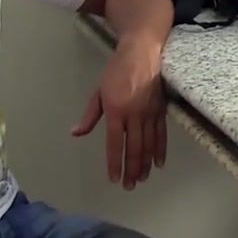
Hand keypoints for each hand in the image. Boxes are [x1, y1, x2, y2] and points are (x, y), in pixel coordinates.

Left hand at [71, 34, 167, 188]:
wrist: (142, 52)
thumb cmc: (116, 70)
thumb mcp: (98, 91)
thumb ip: (90, 115)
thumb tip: (76, 134)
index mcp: (116, 110)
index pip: (115, 143)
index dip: (115, 163)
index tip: (113, 178)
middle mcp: (134, 115)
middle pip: (134, 148)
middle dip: (131, 169)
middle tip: (129, 186)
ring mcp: (150, 113)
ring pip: (148, 145)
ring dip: (145, 164)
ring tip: (142, 179)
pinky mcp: (161, 110)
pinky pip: (161, 134)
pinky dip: (160, 150)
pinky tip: (158, 163)